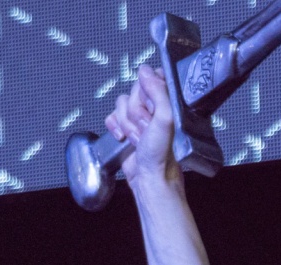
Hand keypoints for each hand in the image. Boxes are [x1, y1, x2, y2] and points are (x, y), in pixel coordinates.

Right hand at [104, 66, 180, 197]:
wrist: (149, 177)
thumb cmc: (162, 154)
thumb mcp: (165, 118)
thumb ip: (158, 92)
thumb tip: (146, 71)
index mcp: (169, 103)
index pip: (152, 78)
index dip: (147, 91)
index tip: (151, 106)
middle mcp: (154, 108)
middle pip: (133, 91)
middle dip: (136, 111)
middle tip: (146, 127)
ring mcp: (139, 118)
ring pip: (121, 103)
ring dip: (127, 123)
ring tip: (138, 138)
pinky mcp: (126, 127)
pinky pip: (111, 116)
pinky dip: (115, 127)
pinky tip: (124, 138)